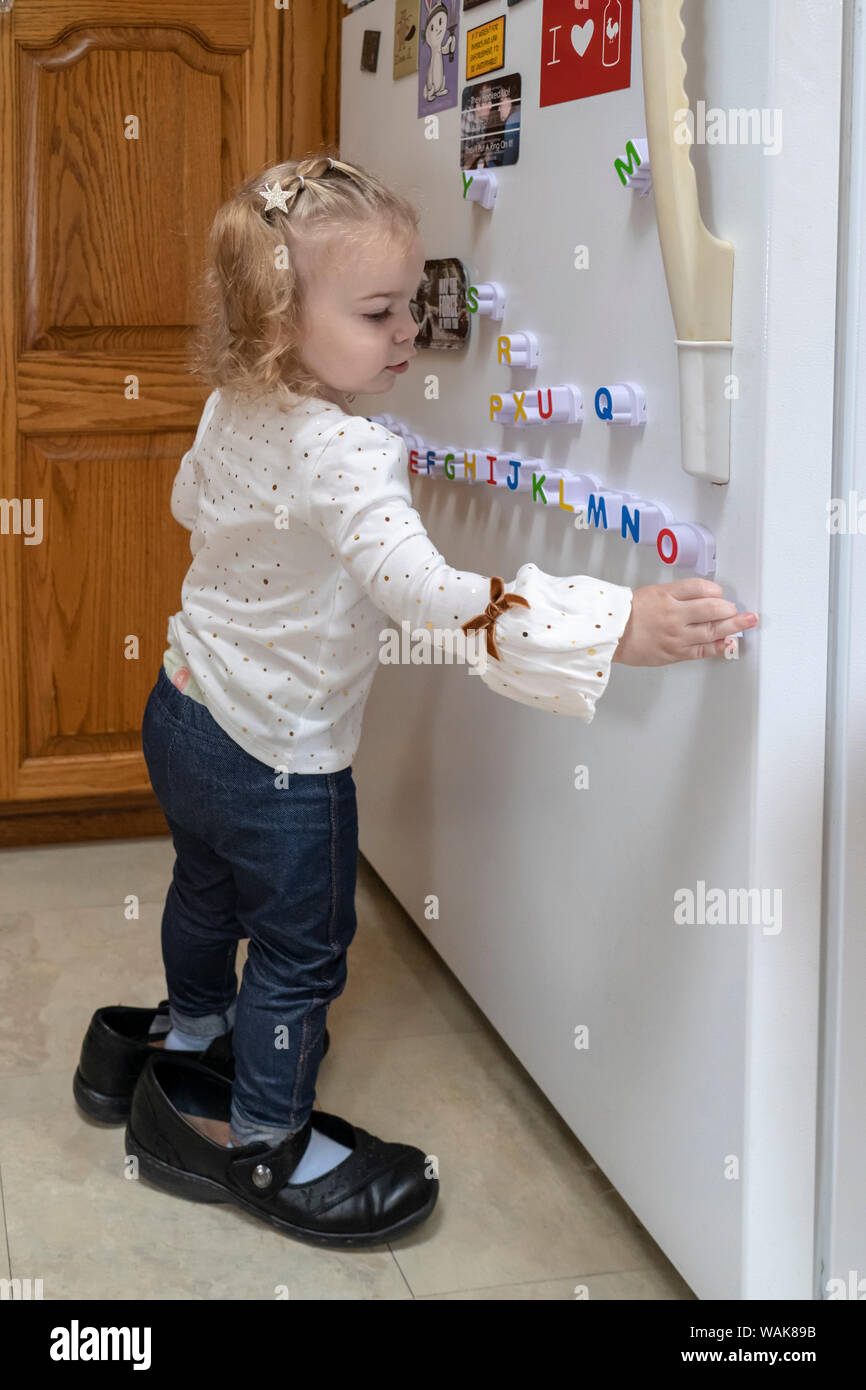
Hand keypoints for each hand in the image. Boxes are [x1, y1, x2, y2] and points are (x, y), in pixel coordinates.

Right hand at [611, 578, 758, 666]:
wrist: (610, 635)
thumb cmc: (628, 614)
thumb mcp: (652, 592)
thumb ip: (678, 595)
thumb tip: (705, 598)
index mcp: (666, 595)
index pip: (701, 587)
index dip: (716, 590)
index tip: (719, 594)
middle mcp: (674, 614)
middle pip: (713, 608)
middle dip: (730, 608)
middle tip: (739, 610)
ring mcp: (676, 635)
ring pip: (712, 630)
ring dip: (734, 625)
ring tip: (748, 621)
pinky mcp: (675, 653)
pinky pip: (703, 650)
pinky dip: (720, 647)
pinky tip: (730, 643)